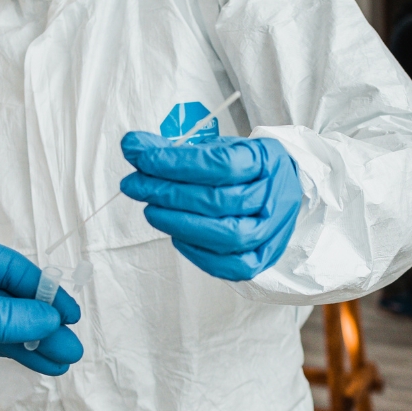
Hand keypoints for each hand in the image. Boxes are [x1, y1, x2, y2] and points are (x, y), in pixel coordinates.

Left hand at [0, 219, 82, 410]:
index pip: (6, 265)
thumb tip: (50, 320)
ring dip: (23, 339)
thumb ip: (0, 315)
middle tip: (71, 349)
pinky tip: (26, 360)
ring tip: (58, 363)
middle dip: (37, 322)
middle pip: (1, 292)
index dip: (42, 292)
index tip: (71, 317)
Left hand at [120, 132, 302, 281]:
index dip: (177, 163)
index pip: (221, 164)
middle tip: (135, 185)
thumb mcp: (214, 149)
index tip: (142, 159)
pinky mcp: (263, 258)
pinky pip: (231, 265)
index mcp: (266, 160)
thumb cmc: (243, 169)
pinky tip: (176, 236)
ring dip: (181, 224)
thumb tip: (132, 146)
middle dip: (168, 193)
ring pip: (227, 236)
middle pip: (219, 201)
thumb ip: (173, 150)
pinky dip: (198, 253)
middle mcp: (274, 197)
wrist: (279, 189)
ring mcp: (272, 231)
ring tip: (151, 211)